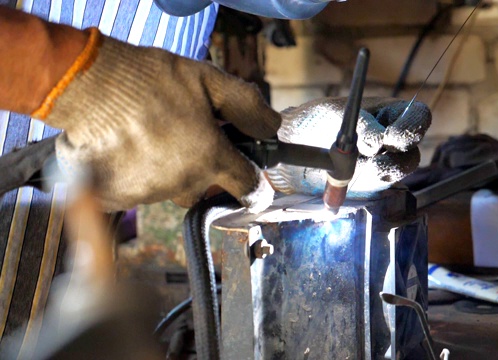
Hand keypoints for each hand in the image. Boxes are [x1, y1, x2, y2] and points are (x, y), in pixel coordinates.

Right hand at [32, 28, 280, 211]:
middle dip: (200, 168)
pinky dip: (134, 175)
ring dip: (166, 170)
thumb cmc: (150, 80)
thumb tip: (272, 127)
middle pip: (204, 188)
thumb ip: (247, 106)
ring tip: (149, 135)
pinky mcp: (118, 197)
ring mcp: (149, 193)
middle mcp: (183, 182)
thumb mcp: (210, 80)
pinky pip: (137, 192)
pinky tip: (127, 148)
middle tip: (182, 136)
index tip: (253, 184)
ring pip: (169, 189)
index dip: (255, 185)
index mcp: (211, 158)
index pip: (248, 187)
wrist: (88, 86)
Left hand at [266, 97, 430, 198]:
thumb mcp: (333, 112)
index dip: (412, 127)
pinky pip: (378, 189)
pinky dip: (365, 187)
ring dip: (380, 172)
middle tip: (372, 158)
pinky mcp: (370, 185)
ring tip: (355, 168)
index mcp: (390, 113)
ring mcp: (384, 163)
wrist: (292, 146)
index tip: (390, 137)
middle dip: (396, 158)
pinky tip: (344, 181)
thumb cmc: (315, 120)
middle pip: (413, 151)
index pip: (418, 117)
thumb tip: (379, 140)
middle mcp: (392, 140)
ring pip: (398, 172)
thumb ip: (360, 122)